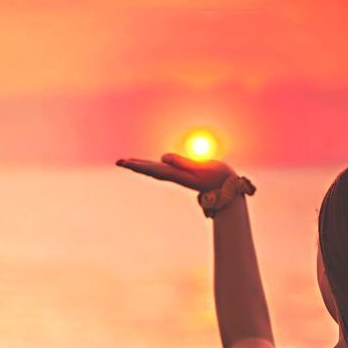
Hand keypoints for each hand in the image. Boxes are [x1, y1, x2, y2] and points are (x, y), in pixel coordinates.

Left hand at [116, 153, 236, 191]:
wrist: (229, 189)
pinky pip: (165, 169)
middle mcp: (175, 175)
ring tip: (128, 162)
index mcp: (176, 174)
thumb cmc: (218, 177)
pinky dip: (154, 165)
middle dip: (134, 165)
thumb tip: (162, 158)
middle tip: (118, 161)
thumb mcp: (201, 167)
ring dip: (141, 165)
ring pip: (156, 169)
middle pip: (150, 169)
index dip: (137, 165)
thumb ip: (182, 162)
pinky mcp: (185, 174)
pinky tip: (151, 164)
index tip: (124, 163)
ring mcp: (180, 175)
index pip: (152, 168)